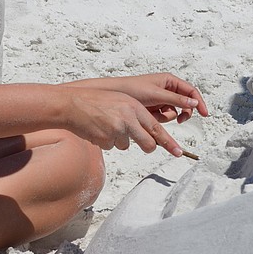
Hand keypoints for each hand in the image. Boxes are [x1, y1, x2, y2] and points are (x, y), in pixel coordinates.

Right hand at [62, 73, 208, 155]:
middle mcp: (128, 119)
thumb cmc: (97, 102)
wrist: (73, 104)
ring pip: (126, 145)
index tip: (179, 152)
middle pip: (147, 143)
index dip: (169, 142)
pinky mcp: (106, 139)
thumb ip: (136, 114)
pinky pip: (111, 147)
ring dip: (118, 140)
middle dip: (148, 147)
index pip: (156, 128)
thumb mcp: (121, 101)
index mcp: (134, 107)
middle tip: (145, 146)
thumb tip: (148, 132)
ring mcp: (116, 130)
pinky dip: (106, 141)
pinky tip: (98, 129)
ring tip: (106, 126)